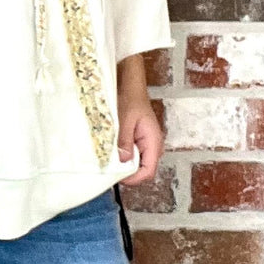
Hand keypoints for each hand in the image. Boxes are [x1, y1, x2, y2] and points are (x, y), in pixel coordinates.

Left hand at [116, 53, 162, 186]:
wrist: (130, 85)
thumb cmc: (130, 99)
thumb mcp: (124, 119)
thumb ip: (124, 140)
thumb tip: (124, 161)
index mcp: (153, 141)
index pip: (148, 171)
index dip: (134, 178)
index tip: (117, 177)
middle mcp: (152, 145)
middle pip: (142, 170)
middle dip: (127, 173)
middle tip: (109, 169)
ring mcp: (146, 144)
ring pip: (136, 164)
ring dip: (123, 165)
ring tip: (109, 160)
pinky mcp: (138, 141)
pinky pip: (132, 156)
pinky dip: (122, 156)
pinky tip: (112, 151)